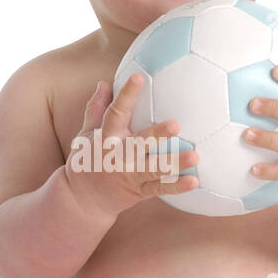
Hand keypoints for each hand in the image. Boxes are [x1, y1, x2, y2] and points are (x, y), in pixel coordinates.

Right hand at [65, 73, 199, 214]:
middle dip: (157, 135)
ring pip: (154, 169)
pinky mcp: (138, 191)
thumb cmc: (86, 161)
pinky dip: (177, 187)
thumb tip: (103, 83)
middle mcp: (118, 156)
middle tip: (176, 125)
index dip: (126, 94)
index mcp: (106, 138)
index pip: (116, 113)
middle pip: (139, 144)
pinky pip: (159, 189)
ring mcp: (130, 175)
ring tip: (195, 157)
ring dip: (175, 162)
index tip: (138, 77)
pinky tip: (194, 181)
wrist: (82, 200)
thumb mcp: (84, 135)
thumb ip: (95, 109)